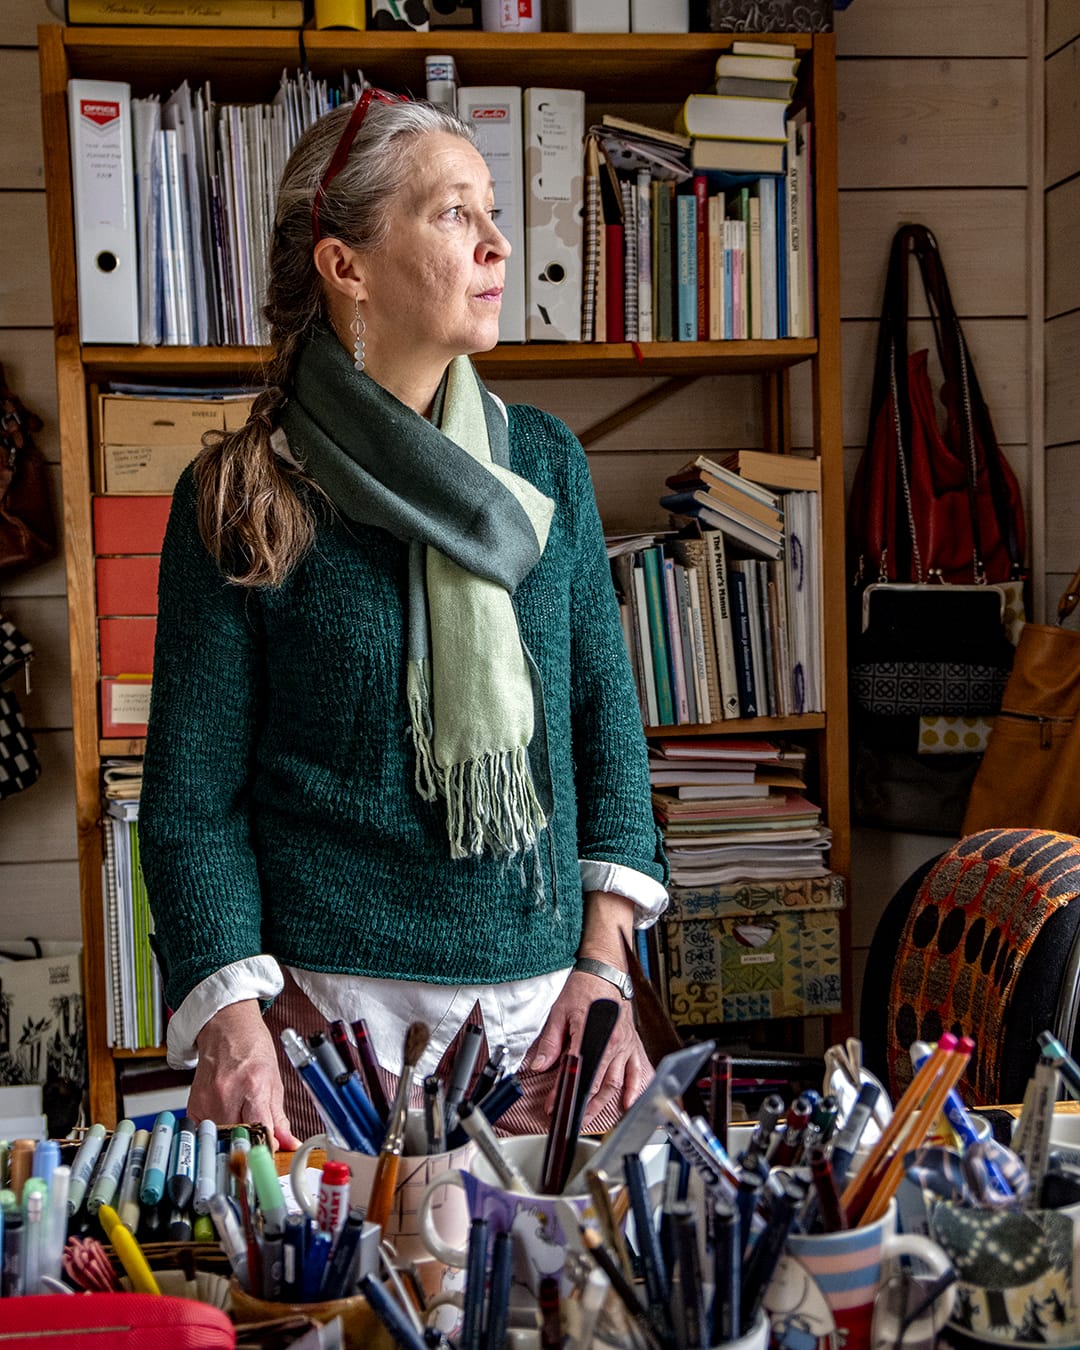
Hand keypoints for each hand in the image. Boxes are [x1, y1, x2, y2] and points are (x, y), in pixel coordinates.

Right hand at [190, 999, 299, 1150]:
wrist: (226, 1029)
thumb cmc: (251, 1048)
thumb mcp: (274, 1081)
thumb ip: (279, 1117)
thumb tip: (288, 1144)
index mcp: (253, 1085)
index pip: (261, 1129)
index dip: (268, 1146)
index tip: (272, 1152)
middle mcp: (227, 1094)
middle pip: (239, 1138)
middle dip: (251, 1145)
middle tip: (258, 1143)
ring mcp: (207, 1100)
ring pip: (221, 1139)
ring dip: (233, 1139)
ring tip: (241, 1125)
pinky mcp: (193, 1106)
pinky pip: (206, 1132)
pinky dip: (217, 1133)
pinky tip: (226, 1119)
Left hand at [527, 969, 651, 1126]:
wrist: (606, 972)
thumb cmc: (585, 988)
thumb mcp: (560, 1012)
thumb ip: (550, 1042)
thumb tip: (540, 1064)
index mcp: (591, 1033)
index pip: (576, 1071)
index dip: (564, 1091)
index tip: (554, 1104)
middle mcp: (612, 1043)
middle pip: (599, 1083)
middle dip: (584, 1105)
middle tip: (572, 1117)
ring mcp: (624, 1045)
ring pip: (616, 1082)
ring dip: (604, 1104)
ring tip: (590, 1118)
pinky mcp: (632, 1044)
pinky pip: (637, 1071)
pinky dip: (635, 1089)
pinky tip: (628, 1103)